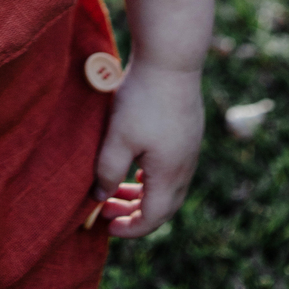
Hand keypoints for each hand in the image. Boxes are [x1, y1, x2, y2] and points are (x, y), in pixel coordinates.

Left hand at [92, 62, 202, 238]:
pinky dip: (150, 176)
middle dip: (134, 213)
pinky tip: (135, 166)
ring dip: (141, 194)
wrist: (171, 59)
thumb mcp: (118, 138)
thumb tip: (100, 197)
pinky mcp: (187, 131)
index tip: (106, 226)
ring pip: (166, 186)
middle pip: (162, 206)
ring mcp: (189, 148)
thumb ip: (107, 171)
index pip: (152, 218)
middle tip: (105, 210)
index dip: (130, 229)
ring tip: (116, 191)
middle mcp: (185, 167)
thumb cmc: (143, 99)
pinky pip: (170, 167)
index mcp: (169, 175)